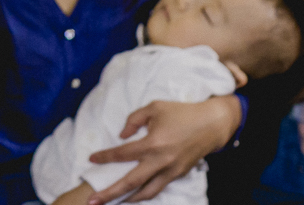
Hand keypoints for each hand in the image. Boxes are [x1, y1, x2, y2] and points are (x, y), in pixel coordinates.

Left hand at [86, 97, 239, 203]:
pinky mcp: (178, 175)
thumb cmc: (181, 113)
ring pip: (146, 193)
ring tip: (113, 202)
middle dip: (109, 193)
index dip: (104, 157)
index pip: (122, 154)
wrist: (211, 125)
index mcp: (152, 143)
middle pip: (130, 182)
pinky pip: (158, 188)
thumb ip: (134, 120)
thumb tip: (121, 136)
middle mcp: (160, 161)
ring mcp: (171, 171)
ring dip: (127, 199)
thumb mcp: (154, 108)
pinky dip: (145, 194)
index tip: (91, 159)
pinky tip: (134, 194)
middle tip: (92, 200)